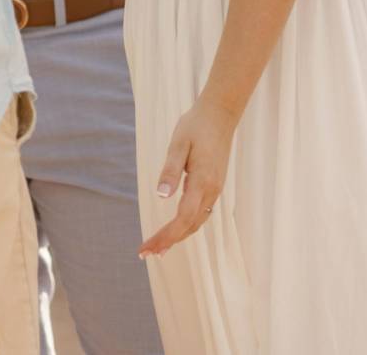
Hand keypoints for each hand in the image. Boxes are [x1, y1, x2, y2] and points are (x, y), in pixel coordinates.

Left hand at [138, 98, 238, 258]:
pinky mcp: (214, 185)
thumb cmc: (196, 126)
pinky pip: (201, 213)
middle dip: (168, 242)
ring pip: (197, 222)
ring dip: (178, 237)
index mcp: (202, 182)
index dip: (165, 236)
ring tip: (158, 248)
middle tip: (146, 253)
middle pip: (189, 226)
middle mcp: (212, 190)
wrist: (221, 114)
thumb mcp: (178, 144)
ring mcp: (215, 189)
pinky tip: (176, 229)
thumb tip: (162, 196)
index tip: (147, 248)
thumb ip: (170, 170)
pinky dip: (187, 225)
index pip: (182, 219)